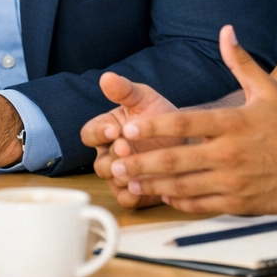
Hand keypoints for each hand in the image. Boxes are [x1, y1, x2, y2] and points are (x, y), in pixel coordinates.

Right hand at [79, 72, 181, 208]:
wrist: (186, 136)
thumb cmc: (159, 115)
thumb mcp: (144, 98)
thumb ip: (125, 90)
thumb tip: (107, 77)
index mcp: (106, 130)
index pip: (89, 134)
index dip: (98, 134)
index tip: (114, 130)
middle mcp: (109, 154)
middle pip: (99, 163)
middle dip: (113, 157)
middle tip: (127, 150)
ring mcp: (121, 174)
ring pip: (111, 181)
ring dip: (122, 176)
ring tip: (137, 170)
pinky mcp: (135, 191)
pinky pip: (126, 199)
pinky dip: (134, 195)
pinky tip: (147, 185)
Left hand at [108, 25, 276, 213]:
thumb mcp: (268, 90)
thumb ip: (241, 62)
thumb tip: (226, 31)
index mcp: (233, 124)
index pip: (184, 123)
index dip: (153, 127)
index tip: (128, 128)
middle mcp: (229, 153)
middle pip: (176, 159)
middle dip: (141, 161)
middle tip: (115, 161)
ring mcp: (233, 182)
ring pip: (183, 185)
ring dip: (152, 184)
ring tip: (128, 181)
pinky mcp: (239, 204)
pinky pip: (201, 204)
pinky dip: (178, 201)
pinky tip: (163, 195)